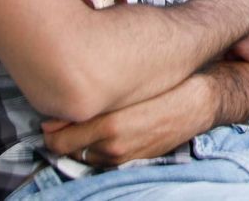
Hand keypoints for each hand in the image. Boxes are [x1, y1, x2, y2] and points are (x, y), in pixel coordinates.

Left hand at [42, 76, 209, 167]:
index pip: (59, 140)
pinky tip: (102, 132)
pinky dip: (96, 149)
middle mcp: (113, 147)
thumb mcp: (130, 88)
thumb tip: (61, 113)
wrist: (199, 103)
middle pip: (67, 151)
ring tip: (84, 123)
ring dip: (79, 143)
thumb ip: (95, 101)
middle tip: (61, 120)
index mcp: (110, 126)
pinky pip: (102, 159)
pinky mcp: (133, 161)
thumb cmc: (166, 87)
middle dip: (62, 137)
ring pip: (84, 155)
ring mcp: (123, 157)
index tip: (50, 117)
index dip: (50, 129)